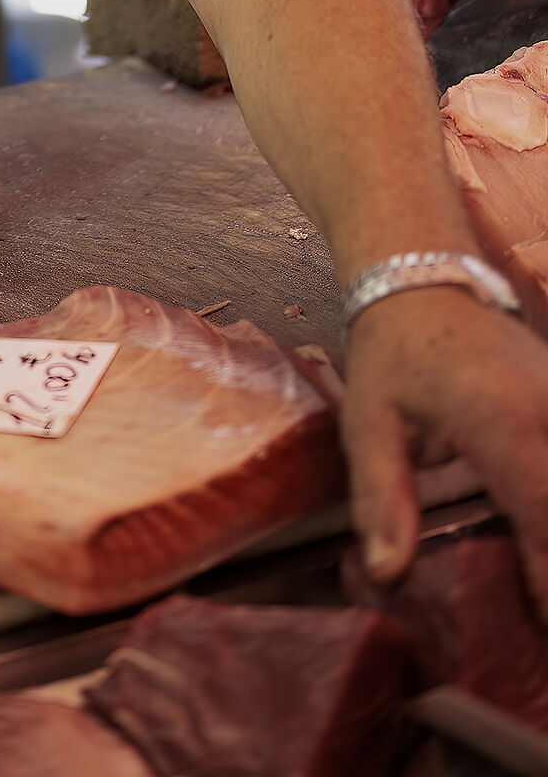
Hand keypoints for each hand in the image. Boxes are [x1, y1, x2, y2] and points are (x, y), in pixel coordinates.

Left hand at [343, 286, 547, 614]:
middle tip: (537, 609)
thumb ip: (382, 500)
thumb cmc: (391, 351)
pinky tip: (537, 527)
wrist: (424, 274)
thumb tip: (387, 576)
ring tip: (537, 573)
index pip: (544, 514)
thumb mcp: (368, 423)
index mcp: (502, 419)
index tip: (545, 625)